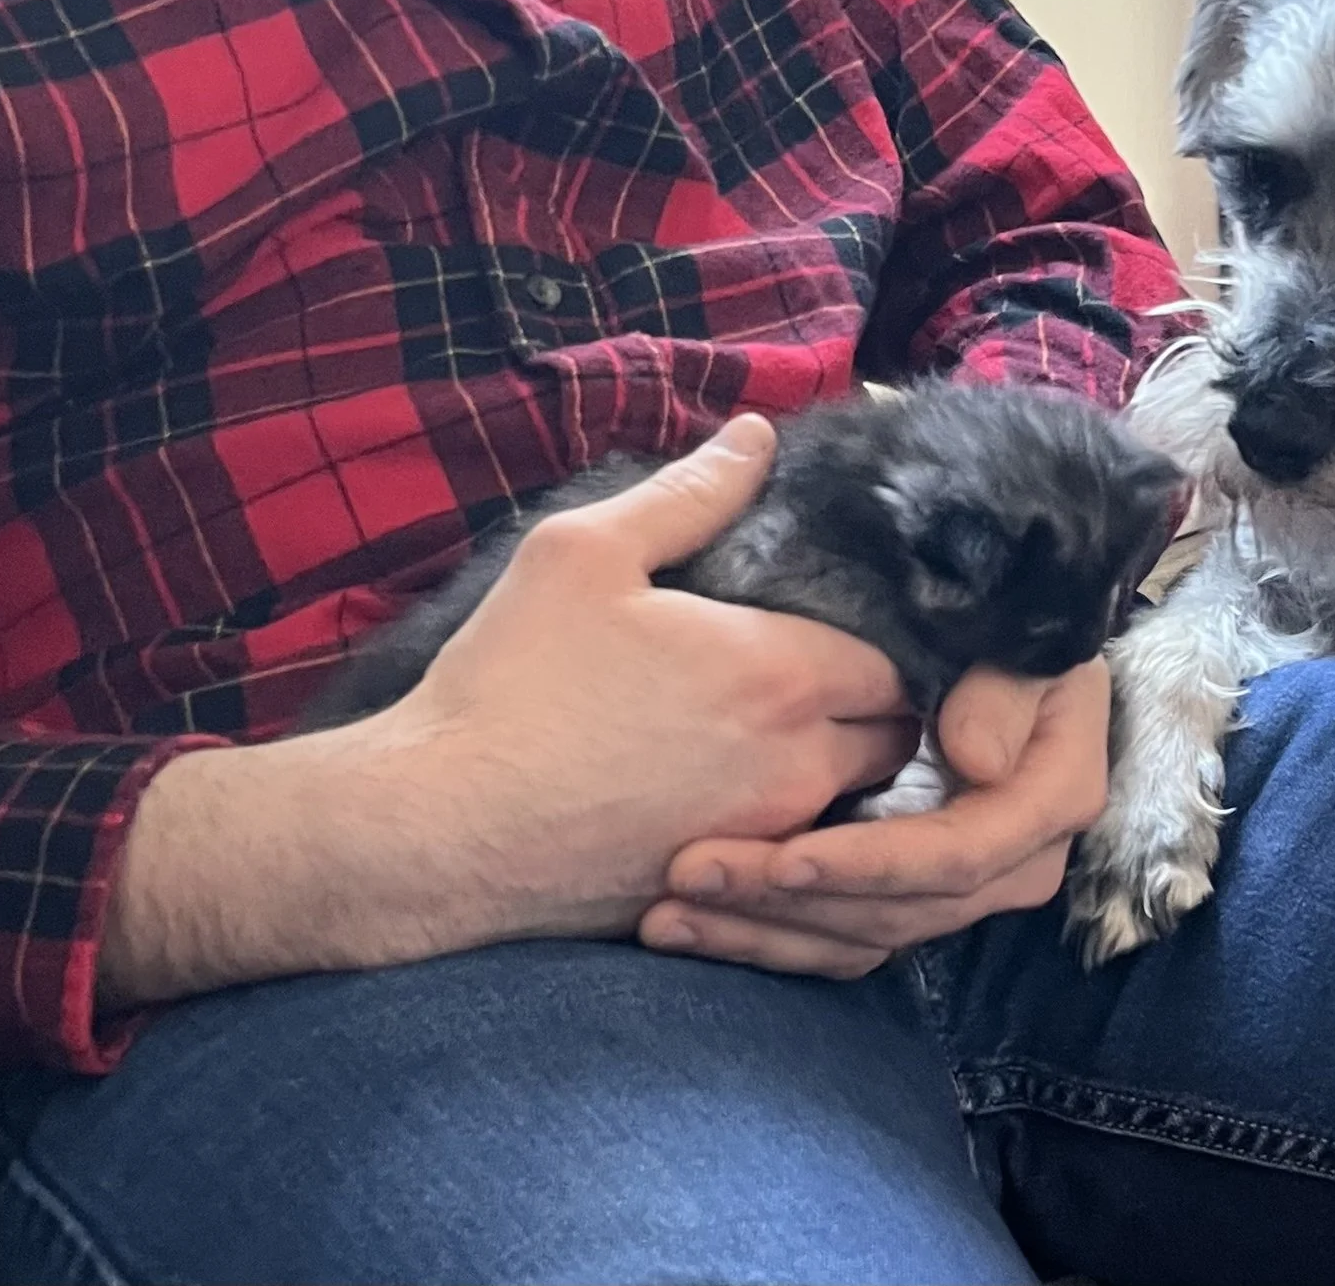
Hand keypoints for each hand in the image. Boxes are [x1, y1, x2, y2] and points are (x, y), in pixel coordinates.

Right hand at [99, 414, 918, 1009]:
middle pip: (892, 741)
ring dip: (839, 774)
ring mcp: (764, 842)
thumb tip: (758, 436)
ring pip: (851, 806)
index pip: (896, 663)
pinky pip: (796, 861)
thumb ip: (689, 492)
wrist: (438, 829)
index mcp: (782, 674)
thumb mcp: (585, 553)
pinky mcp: (724, 898)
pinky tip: (733, 802)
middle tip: (826, 686)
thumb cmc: (510, 683)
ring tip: (784, 742)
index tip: (840, 630)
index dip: (880, 644)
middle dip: (876, 712)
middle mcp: (797, 767)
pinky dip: (792, 834)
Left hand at [639, 656, 1111, 976]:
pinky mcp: (909, 893)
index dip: (870, 865)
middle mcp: (1014, 861)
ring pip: (860, 936)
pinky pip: (838, 937)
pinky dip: (762, 935)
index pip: (958, 854)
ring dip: (762, 930)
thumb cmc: (1007, 621)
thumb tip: (977, 761)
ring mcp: (960, 887)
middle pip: (898, 910)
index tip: (785, 857)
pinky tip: (685, 923)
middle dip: (791, 902)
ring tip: (667, 912)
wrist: (1007, 638)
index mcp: (1050, 797)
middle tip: (691, 872)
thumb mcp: (1023, 633)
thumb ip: (1004, 687)